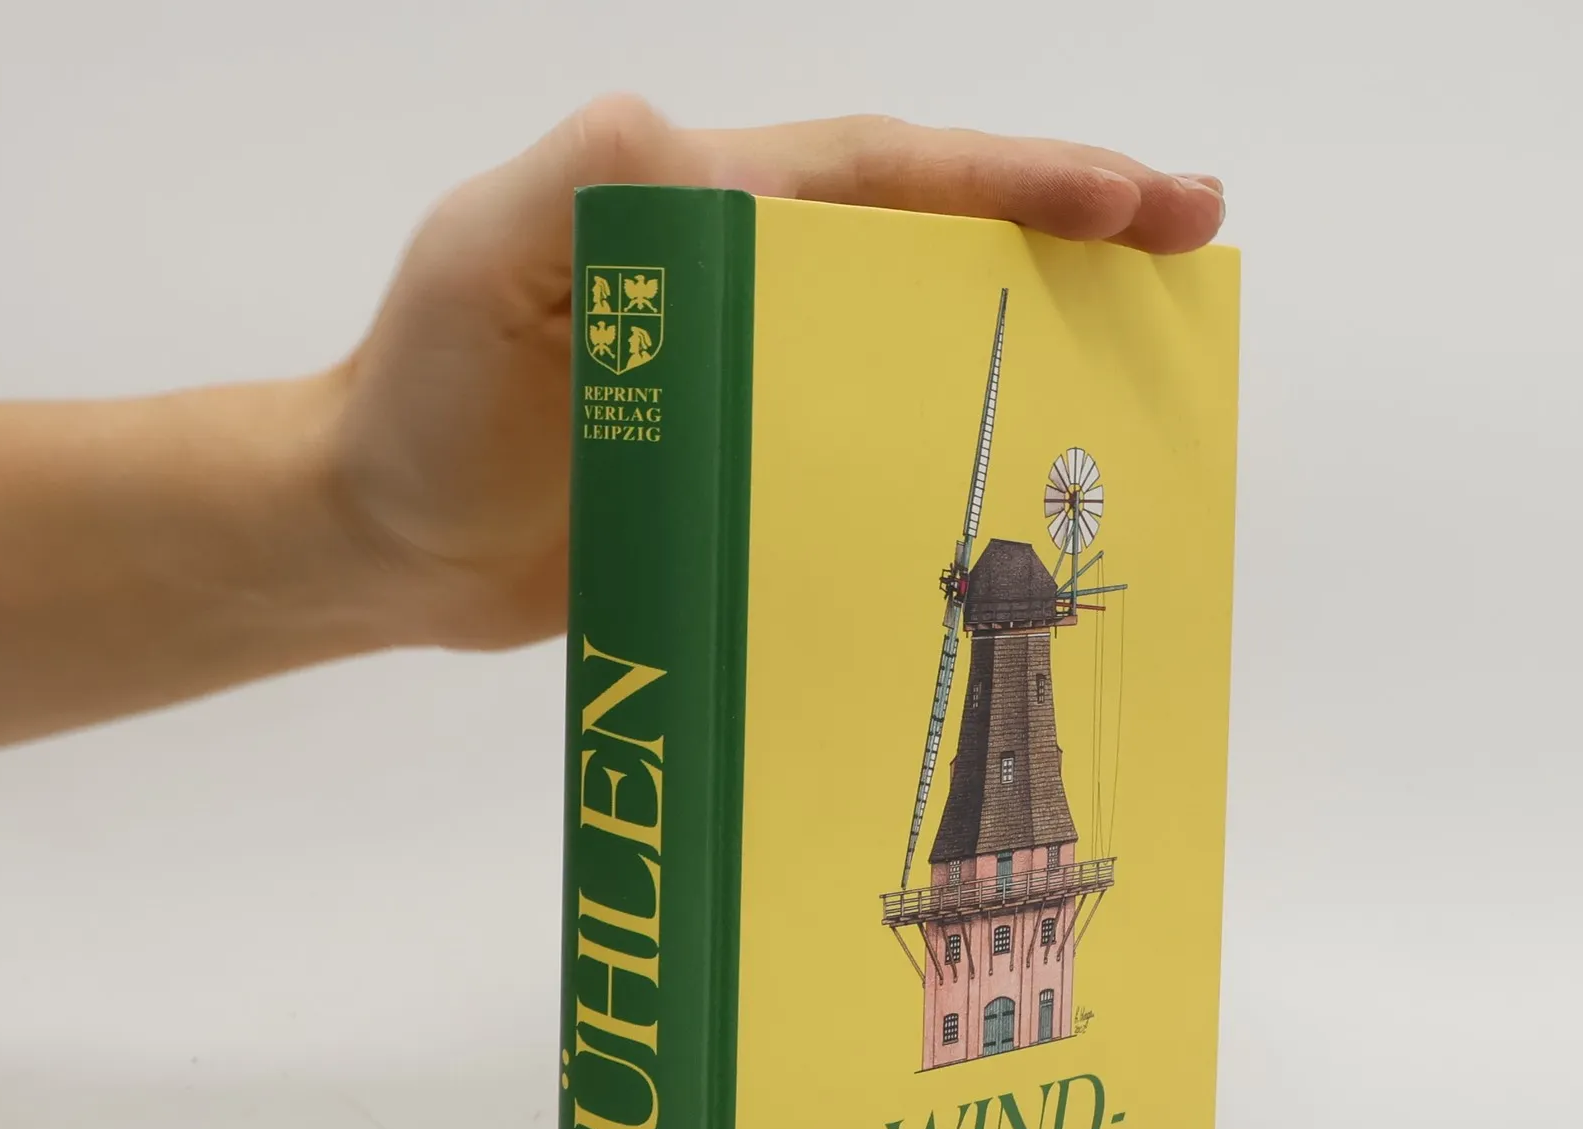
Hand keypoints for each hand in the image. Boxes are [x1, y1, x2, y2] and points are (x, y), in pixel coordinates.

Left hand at [328, 96, 1225, 652]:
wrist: (388, 541)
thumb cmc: (423, 398)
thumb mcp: (483, 267)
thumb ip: (580, 188)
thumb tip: (682, 134)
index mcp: (709, 210)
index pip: (886, 173)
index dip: (1014, 179)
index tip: (1135, 202)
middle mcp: (752, 282)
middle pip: (937, 238)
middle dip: (1069, 234)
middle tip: (1194, 248)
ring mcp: (759, 380)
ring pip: (924, 342)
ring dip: (1036, 342)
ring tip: (1148, 369)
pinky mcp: (755, 470)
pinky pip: (875, 450)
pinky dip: (955, 460)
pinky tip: (1020, 499)